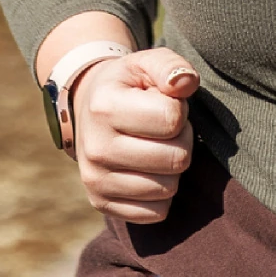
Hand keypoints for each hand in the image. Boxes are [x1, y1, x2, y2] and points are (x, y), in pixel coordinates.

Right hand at [70, 48, 199, 223]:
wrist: (89, 108)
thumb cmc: (130, 85)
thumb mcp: (147, 63)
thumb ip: (171, 66)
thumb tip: (186, 84)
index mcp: (105, 106)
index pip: (171, 119)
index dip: (179, 109)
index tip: (166, 104)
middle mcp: (95, 147)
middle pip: (176, 158)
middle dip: (182, 140)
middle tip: (166, 129)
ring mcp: (95, 180)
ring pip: (168, 188)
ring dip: (173, 168)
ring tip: (157, 146)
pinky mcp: (101, 203)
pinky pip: (156, 213)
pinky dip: (161, 194)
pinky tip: (149, 171)